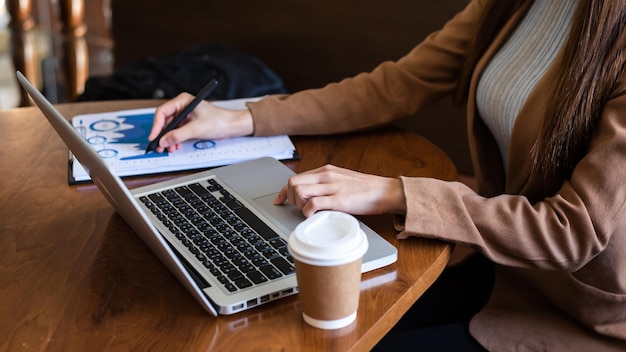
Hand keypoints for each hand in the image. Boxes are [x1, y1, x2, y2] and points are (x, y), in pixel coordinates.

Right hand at [148, 93, 253, 152]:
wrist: (232, 126)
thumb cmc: (220, 120)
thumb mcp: (197, 129)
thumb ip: (178, 135)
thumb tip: (164, 141)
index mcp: (183, 101)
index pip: (162, 112)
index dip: (156, 125)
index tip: (154, 137)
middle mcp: (182, 106)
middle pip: (165, 121)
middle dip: (162, 134)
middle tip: (159, 146)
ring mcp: (185, 115)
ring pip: (170, 128)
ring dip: (168, 139)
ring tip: (170, 148)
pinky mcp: (189, 123)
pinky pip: (177, 131)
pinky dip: (175, 139)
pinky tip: (176, 146)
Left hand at [274, 164, 406, 216]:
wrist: (385, 191)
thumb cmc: (366, 189)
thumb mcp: (342, 180)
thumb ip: (326, 184)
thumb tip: (310, 194)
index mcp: (326, 171)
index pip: (296, 177)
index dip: (284, 191)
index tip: (279, 200)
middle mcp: (326, 176)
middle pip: (293, 182)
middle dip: (290, 198)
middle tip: (298, 209)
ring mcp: (332, 187)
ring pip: (300, 191)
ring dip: (298, 204)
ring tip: (307, 212)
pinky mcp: (339, 200)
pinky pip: (313, 203)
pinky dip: (307, 212)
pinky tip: (312, 216)